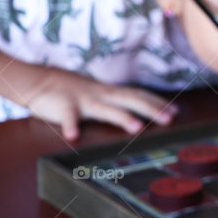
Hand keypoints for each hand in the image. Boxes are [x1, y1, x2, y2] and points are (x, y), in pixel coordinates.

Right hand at [25, 67, 177, 140]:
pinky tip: (74, 136)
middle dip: (152, 109)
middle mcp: (102, 95)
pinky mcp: (63, 107)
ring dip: (122, 117)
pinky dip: (70, 126)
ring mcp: (83, 100)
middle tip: (170, 119)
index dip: (158, 102)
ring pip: (105, 109)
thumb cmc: (72, 91)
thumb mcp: (98, 94)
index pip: (140, 95)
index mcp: (110, 92)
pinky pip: (67, 117)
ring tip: (137, 127)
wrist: (39, 81)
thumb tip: (139, 110)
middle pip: (131, 100)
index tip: (177, 111)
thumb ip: (116, 101)